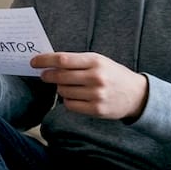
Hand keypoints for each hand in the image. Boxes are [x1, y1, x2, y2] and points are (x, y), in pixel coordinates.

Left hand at [31, 52, 148, 120]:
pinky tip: (76, 97)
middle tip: (44, 75)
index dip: (44, 60)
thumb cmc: (112, 75)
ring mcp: (96, 95)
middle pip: (59, 76)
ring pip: (63, 91)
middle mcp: (96, 77)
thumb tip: (47, 63)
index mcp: (96, 61)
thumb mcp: (98, 61)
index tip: (33, 62)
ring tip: (70, 86)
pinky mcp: (96, 109)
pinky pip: (69, 105)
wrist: (137, 95)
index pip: (63, 60)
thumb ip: (76, 62)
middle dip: (47, 75)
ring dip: (60, 88)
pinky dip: (68, 100)